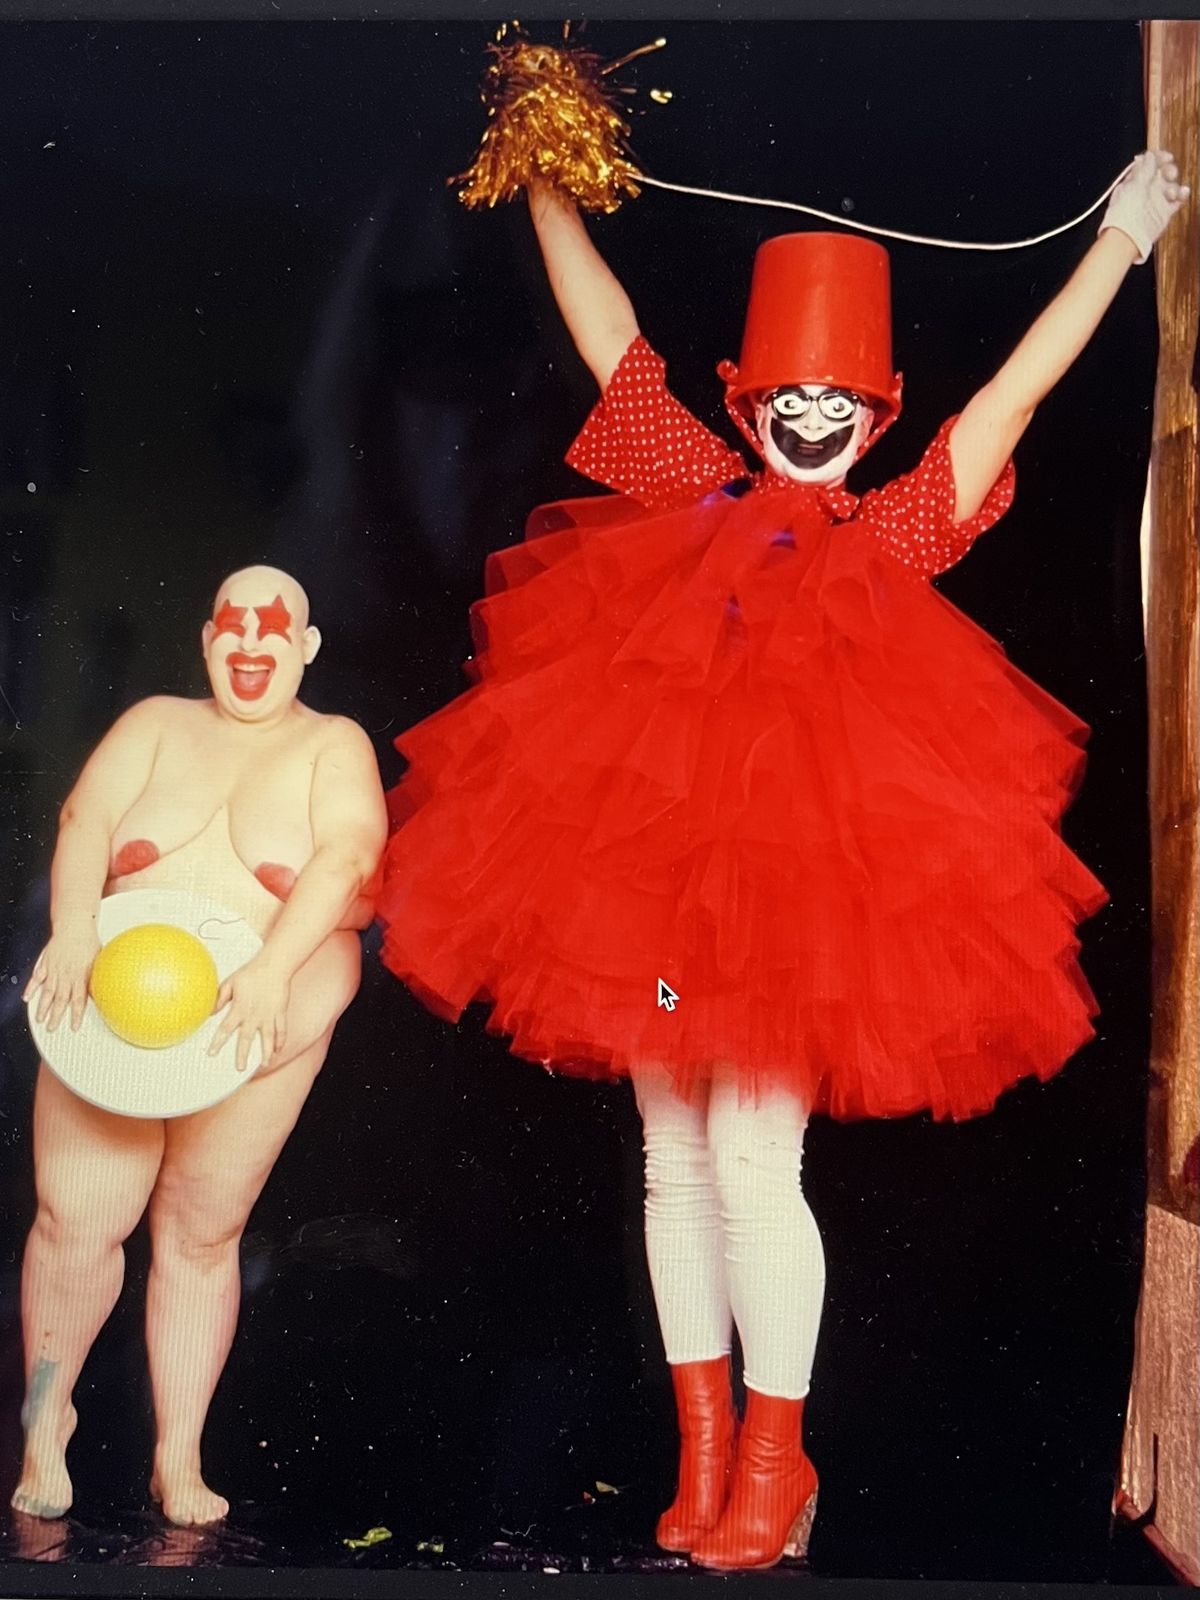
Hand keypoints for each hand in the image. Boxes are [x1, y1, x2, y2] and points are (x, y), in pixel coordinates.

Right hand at [23, 925, 99, 1032]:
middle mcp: (66, 975)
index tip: (74, 1027)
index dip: (76, 1015)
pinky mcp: (45, 962)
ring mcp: (54, 969)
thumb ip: (97, 978)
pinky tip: (27, 997)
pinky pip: (37, 977)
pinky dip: (31, 988)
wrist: (74, 925)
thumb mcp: (99, 961)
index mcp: (80, 976)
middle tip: (52, 1029)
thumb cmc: (89, 942)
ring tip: (40, 1019)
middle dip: (56, 1017)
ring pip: (47, 992)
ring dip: (43, 1007)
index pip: (78, 1000)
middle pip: (60, 1000)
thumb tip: (103, 991)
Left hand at [209, 956, 290, 1074]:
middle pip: (246, 1039)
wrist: (274, 965)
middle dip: (242, 1055)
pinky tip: (279, 1050)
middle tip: (239, 1068)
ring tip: (265, 1064)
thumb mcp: (231, 982)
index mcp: (239, 1008)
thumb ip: (220, 998)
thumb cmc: (251, 972)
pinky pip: (282, 1030)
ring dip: (266, 1052)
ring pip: (267, 1039)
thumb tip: (210, 1011)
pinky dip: (281, 1041)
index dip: (217, 1042)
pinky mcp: (280, 1012)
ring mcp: (269, 1015)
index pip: (225, 1029)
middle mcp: (254, 1015)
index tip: (212, 1054)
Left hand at [1099, 149, 1189, 263]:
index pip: (1149, 163)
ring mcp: (1155, 201)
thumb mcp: (1134, 185)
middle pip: (1162, 173)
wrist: (1128, 239)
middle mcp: (1145, 190)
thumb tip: (1149, 155)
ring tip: (1170, 192)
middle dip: (1168, 170)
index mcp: (1134, 181)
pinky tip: (1182, 193)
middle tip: (1169, 174)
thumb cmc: (1124, 214)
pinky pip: (1177, 200)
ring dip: (1174, 184)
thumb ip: (1144, 169)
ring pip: (1171, 185)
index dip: (1159, 158)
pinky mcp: (1164, 213)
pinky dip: (1182, 194)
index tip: (1166, 157)